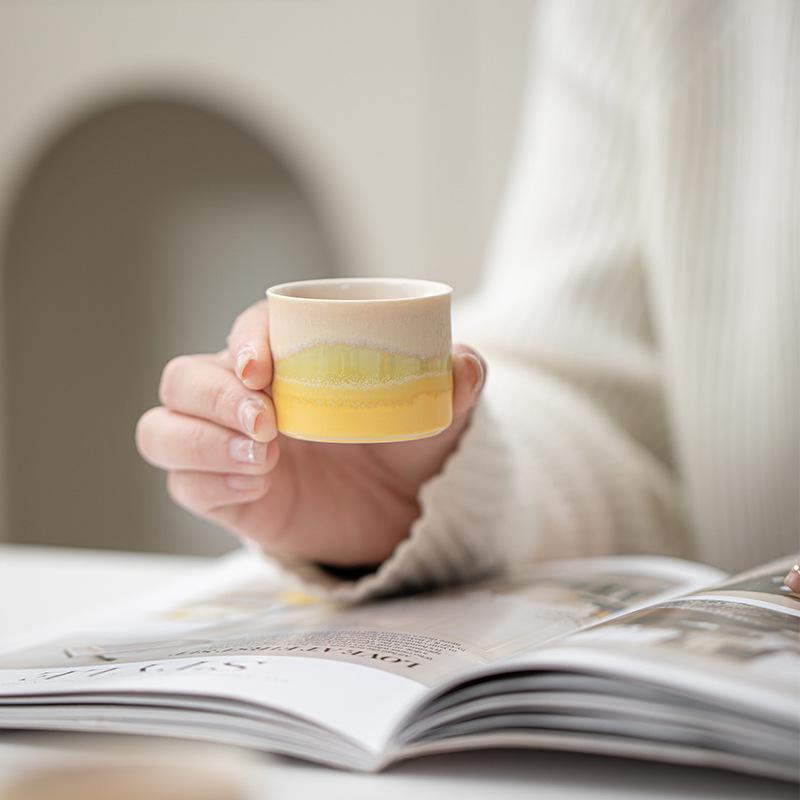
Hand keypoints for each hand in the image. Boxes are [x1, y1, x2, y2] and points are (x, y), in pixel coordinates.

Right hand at [136, 300, 485, 566]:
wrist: (401, 509)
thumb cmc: (408, 444)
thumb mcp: (439, 415)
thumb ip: (455, 387)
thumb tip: (464, 364)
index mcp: (290, 358)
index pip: (248, 329)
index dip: (245, 340)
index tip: (265, 368)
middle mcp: (246, 396)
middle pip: (184, 378)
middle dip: (213, 395)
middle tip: (267, 422)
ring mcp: (226, 445)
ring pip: (164, 429)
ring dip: (199, 442)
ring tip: (265, 460)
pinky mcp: (225, 493)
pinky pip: (184, 485)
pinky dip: (209, 484)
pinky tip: (257, 488)